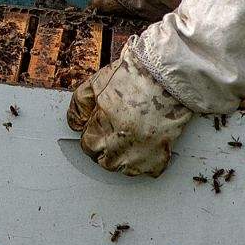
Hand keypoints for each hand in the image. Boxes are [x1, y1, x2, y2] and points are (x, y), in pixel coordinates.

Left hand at [67, 48, 192, 177]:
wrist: (168, 74)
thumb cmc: (135, 76)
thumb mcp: (95, 84)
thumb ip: (79, 106)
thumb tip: (75, 123)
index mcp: (101, 130)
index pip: (88, 146)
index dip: (93, 133)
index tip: (100, 127)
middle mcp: (119, 147)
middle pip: (105, 160)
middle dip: (106, 147)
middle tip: (116, 130)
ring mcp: (141, 154)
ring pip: (125, 168)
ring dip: (124, 157)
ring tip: (131, 137)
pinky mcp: (160, 155)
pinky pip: (149, 169)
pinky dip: (147, 160)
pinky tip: (147, 143)